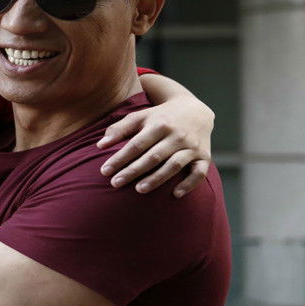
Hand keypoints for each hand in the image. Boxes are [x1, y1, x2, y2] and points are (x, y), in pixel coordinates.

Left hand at [96, 98, 213, 197]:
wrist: (196, 111)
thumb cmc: (160, 117)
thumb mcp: (140, 116)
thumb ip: (119, 129)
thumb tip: (99, 146)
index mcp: (159, 124)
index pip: (136, 144)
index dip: (120, 158)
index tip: (104, 171)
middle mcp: (177, 136)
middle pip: (153, 156)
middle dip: (133, 171)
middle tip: (115, 184)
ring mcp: (192, 147)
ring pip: (174, 165)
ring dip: (157, 178)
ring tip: (139, 190)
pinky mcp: (205, 157)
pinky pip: (199, 172)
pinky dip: (189, 184)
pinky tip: (175, 194)